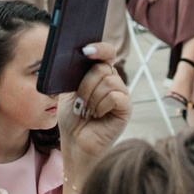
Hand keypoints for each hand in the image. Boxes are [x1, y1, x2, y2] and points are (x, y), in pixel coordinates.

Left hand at [57, 45, 130, 175]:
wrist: (75, 145)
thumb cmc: (71, 119)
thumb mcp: (67, 92)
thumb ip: (73, 74)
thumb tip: (72, 57)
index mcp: (99, 74)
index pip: (106, 52)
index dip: (99, 48)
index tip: (85, 50)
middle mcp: (113, 81)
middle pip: (102, 67)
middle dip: (85, 85)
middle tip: (80, 102)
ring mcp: (121, 94)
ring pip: (108, 81)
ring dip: (91, 98)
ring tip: (88, 112)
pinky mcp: (126, 108)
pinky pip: (115, 96)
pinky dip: (101, 106)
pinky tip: (97, 116)